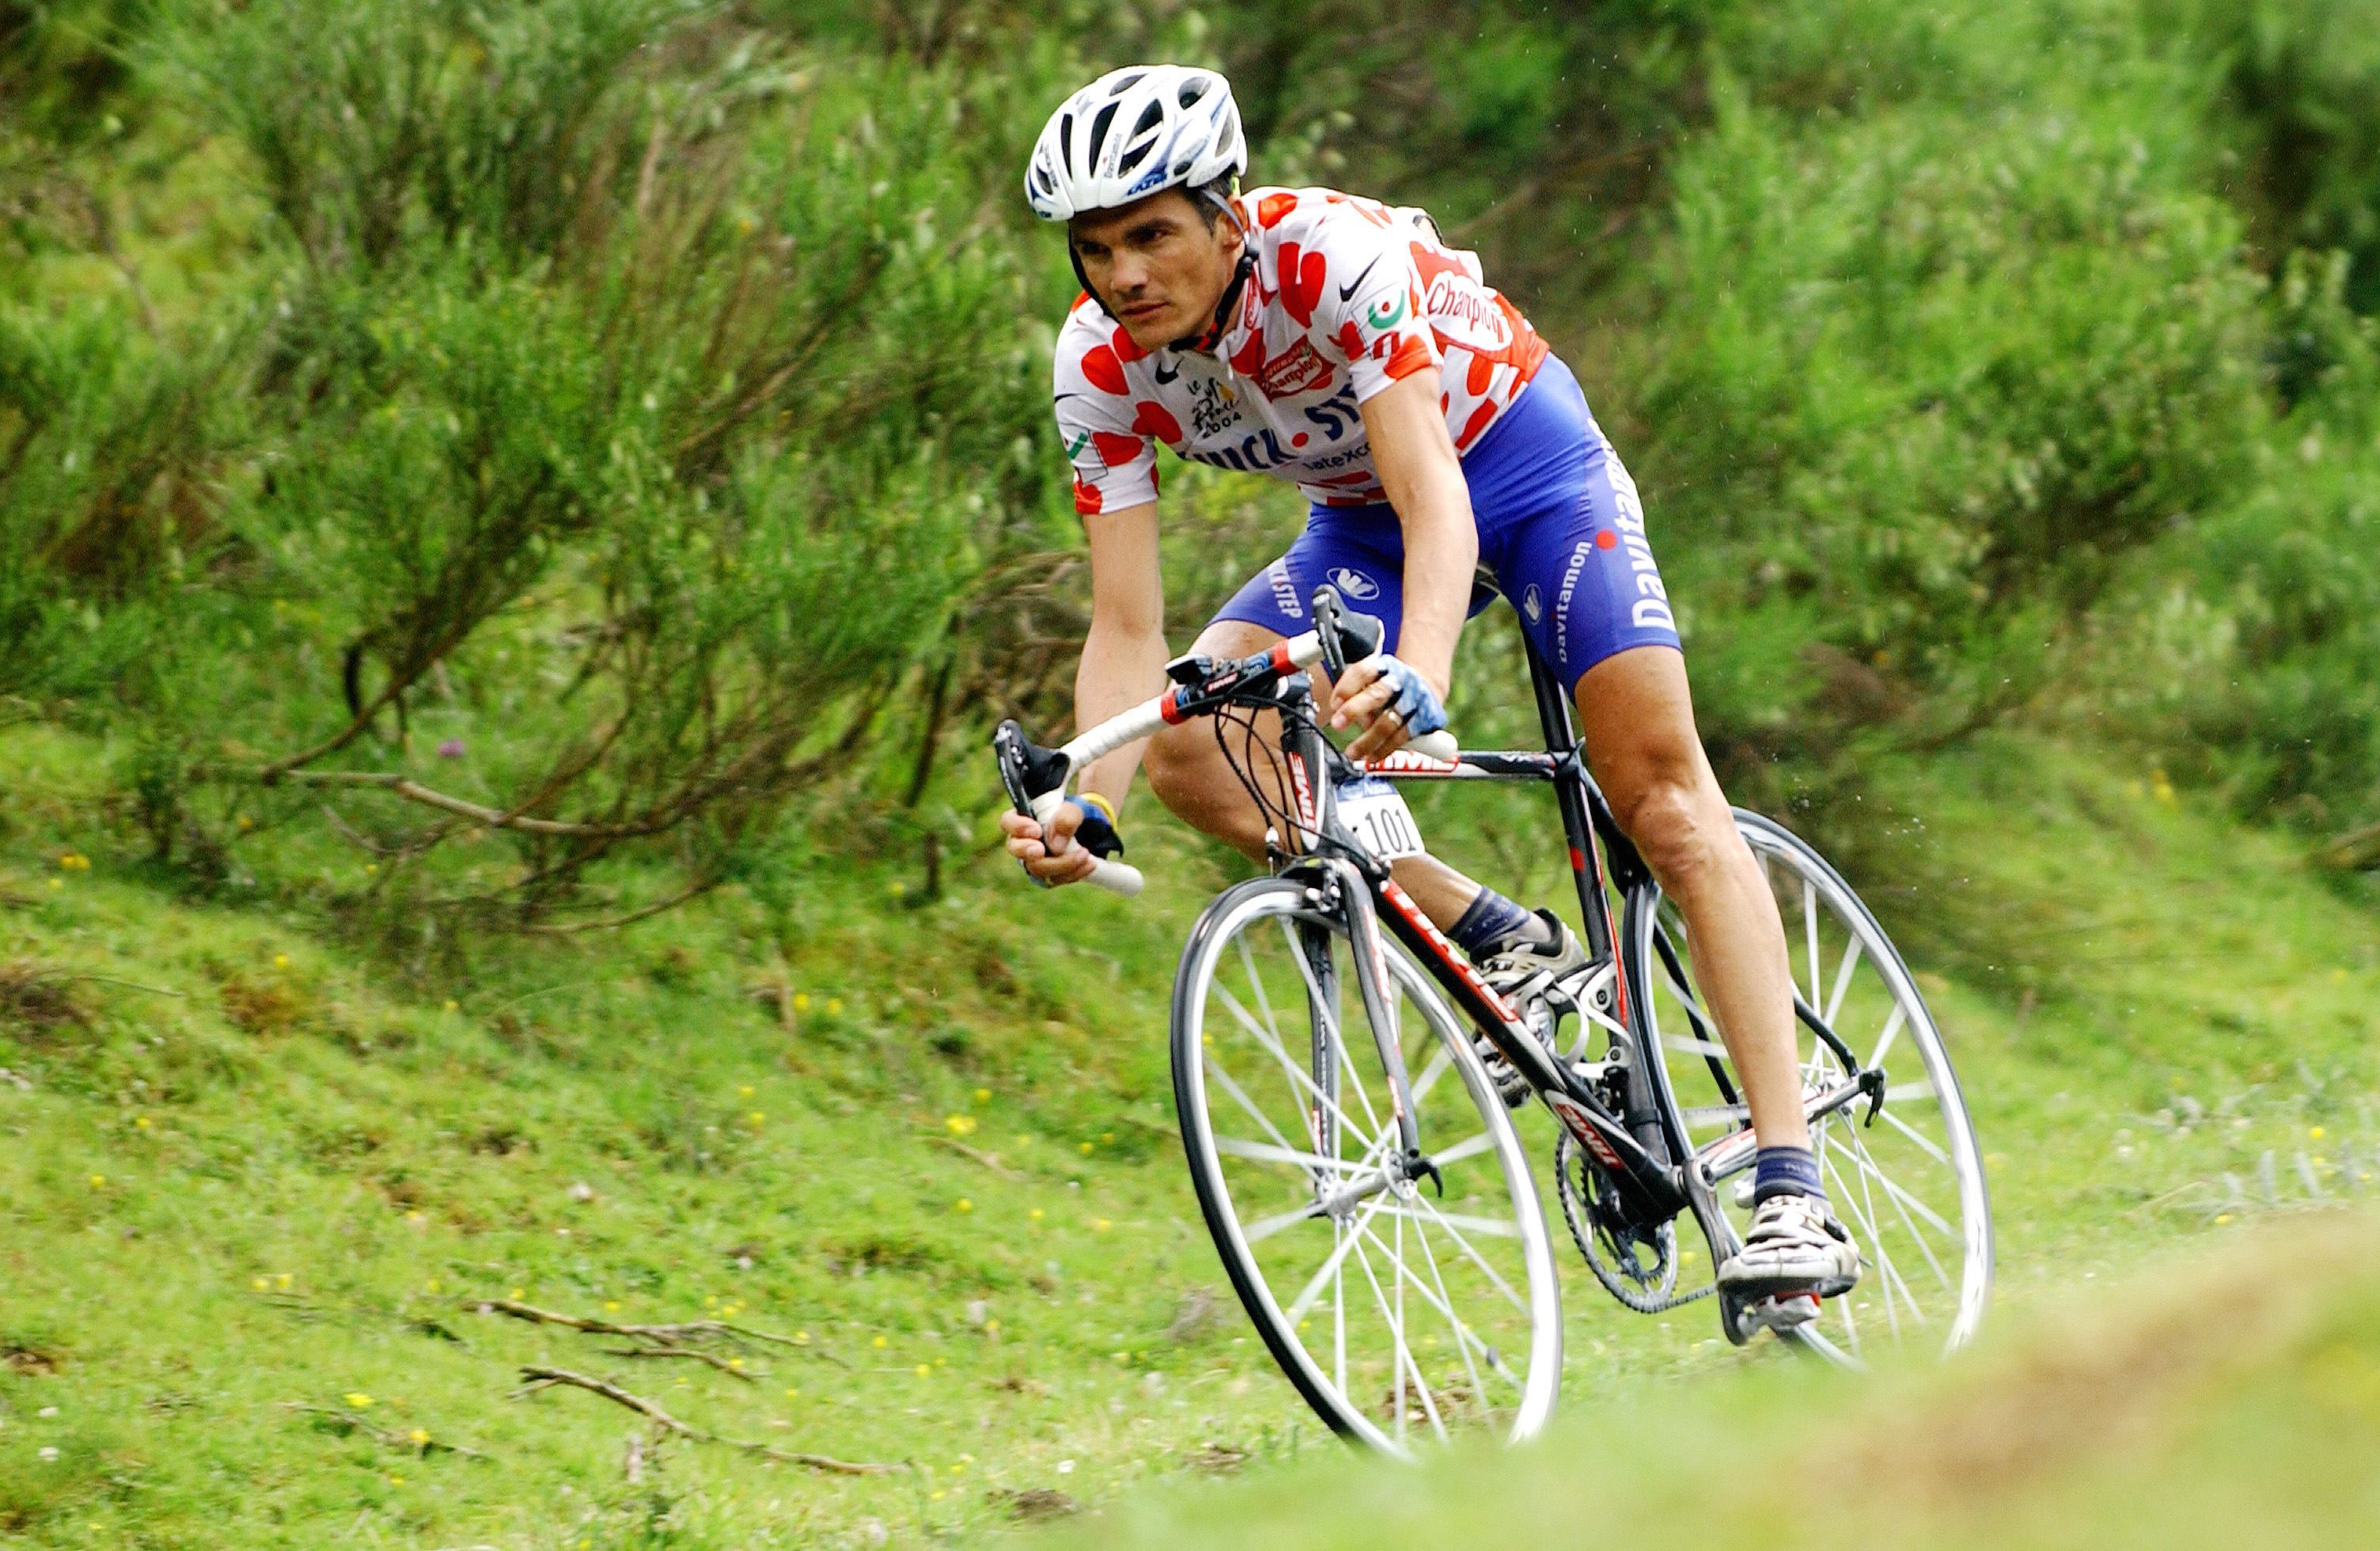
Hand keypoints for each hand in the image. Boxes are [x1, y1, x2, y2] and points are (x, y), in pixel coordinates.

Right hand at [1000, 804, 1097, 886]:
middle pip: (1015, 849)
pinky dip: (1073, 873)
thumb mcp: (1075, 810)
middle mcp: (1023, 841)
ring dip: (1061, 864)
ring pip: (1037, 869)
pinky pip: (1055, 879)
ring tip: (1085, 854)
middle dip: (1027, 851)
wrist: (1090, 831)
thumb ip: (1066, 819)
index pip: (1008, 822)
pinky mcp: (1048, 874)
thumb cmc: (1074, 816)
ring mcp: (1034, 860)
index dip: (1017, 827)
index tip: (1036, 830)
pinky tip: (1089, 864)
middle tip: (1041, 850)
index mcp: (1023, 819)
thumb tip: (1056, 847)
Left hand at [1329, 653, 1447, 760]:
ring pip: (1389, 722)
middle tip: (1337, 724)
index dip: (1347, 688)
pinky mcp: (1424, 720)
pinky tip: (1371, 756)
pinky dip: (1383, 749)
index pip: (1363, 672)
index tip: (1334, 704)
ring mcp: (1414, 700)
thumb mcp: (1373, 680)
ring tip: (1352, 752)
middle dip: (1354, 710)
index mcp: (1384, 666)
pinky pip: (1401, 738)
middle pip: (1377, 694)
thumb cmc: (1390, 687)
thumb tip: (1338, 714)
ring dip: (1367, 740)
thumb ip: (1355, 694)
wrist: (1427, 686)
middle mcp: (1401, 681)